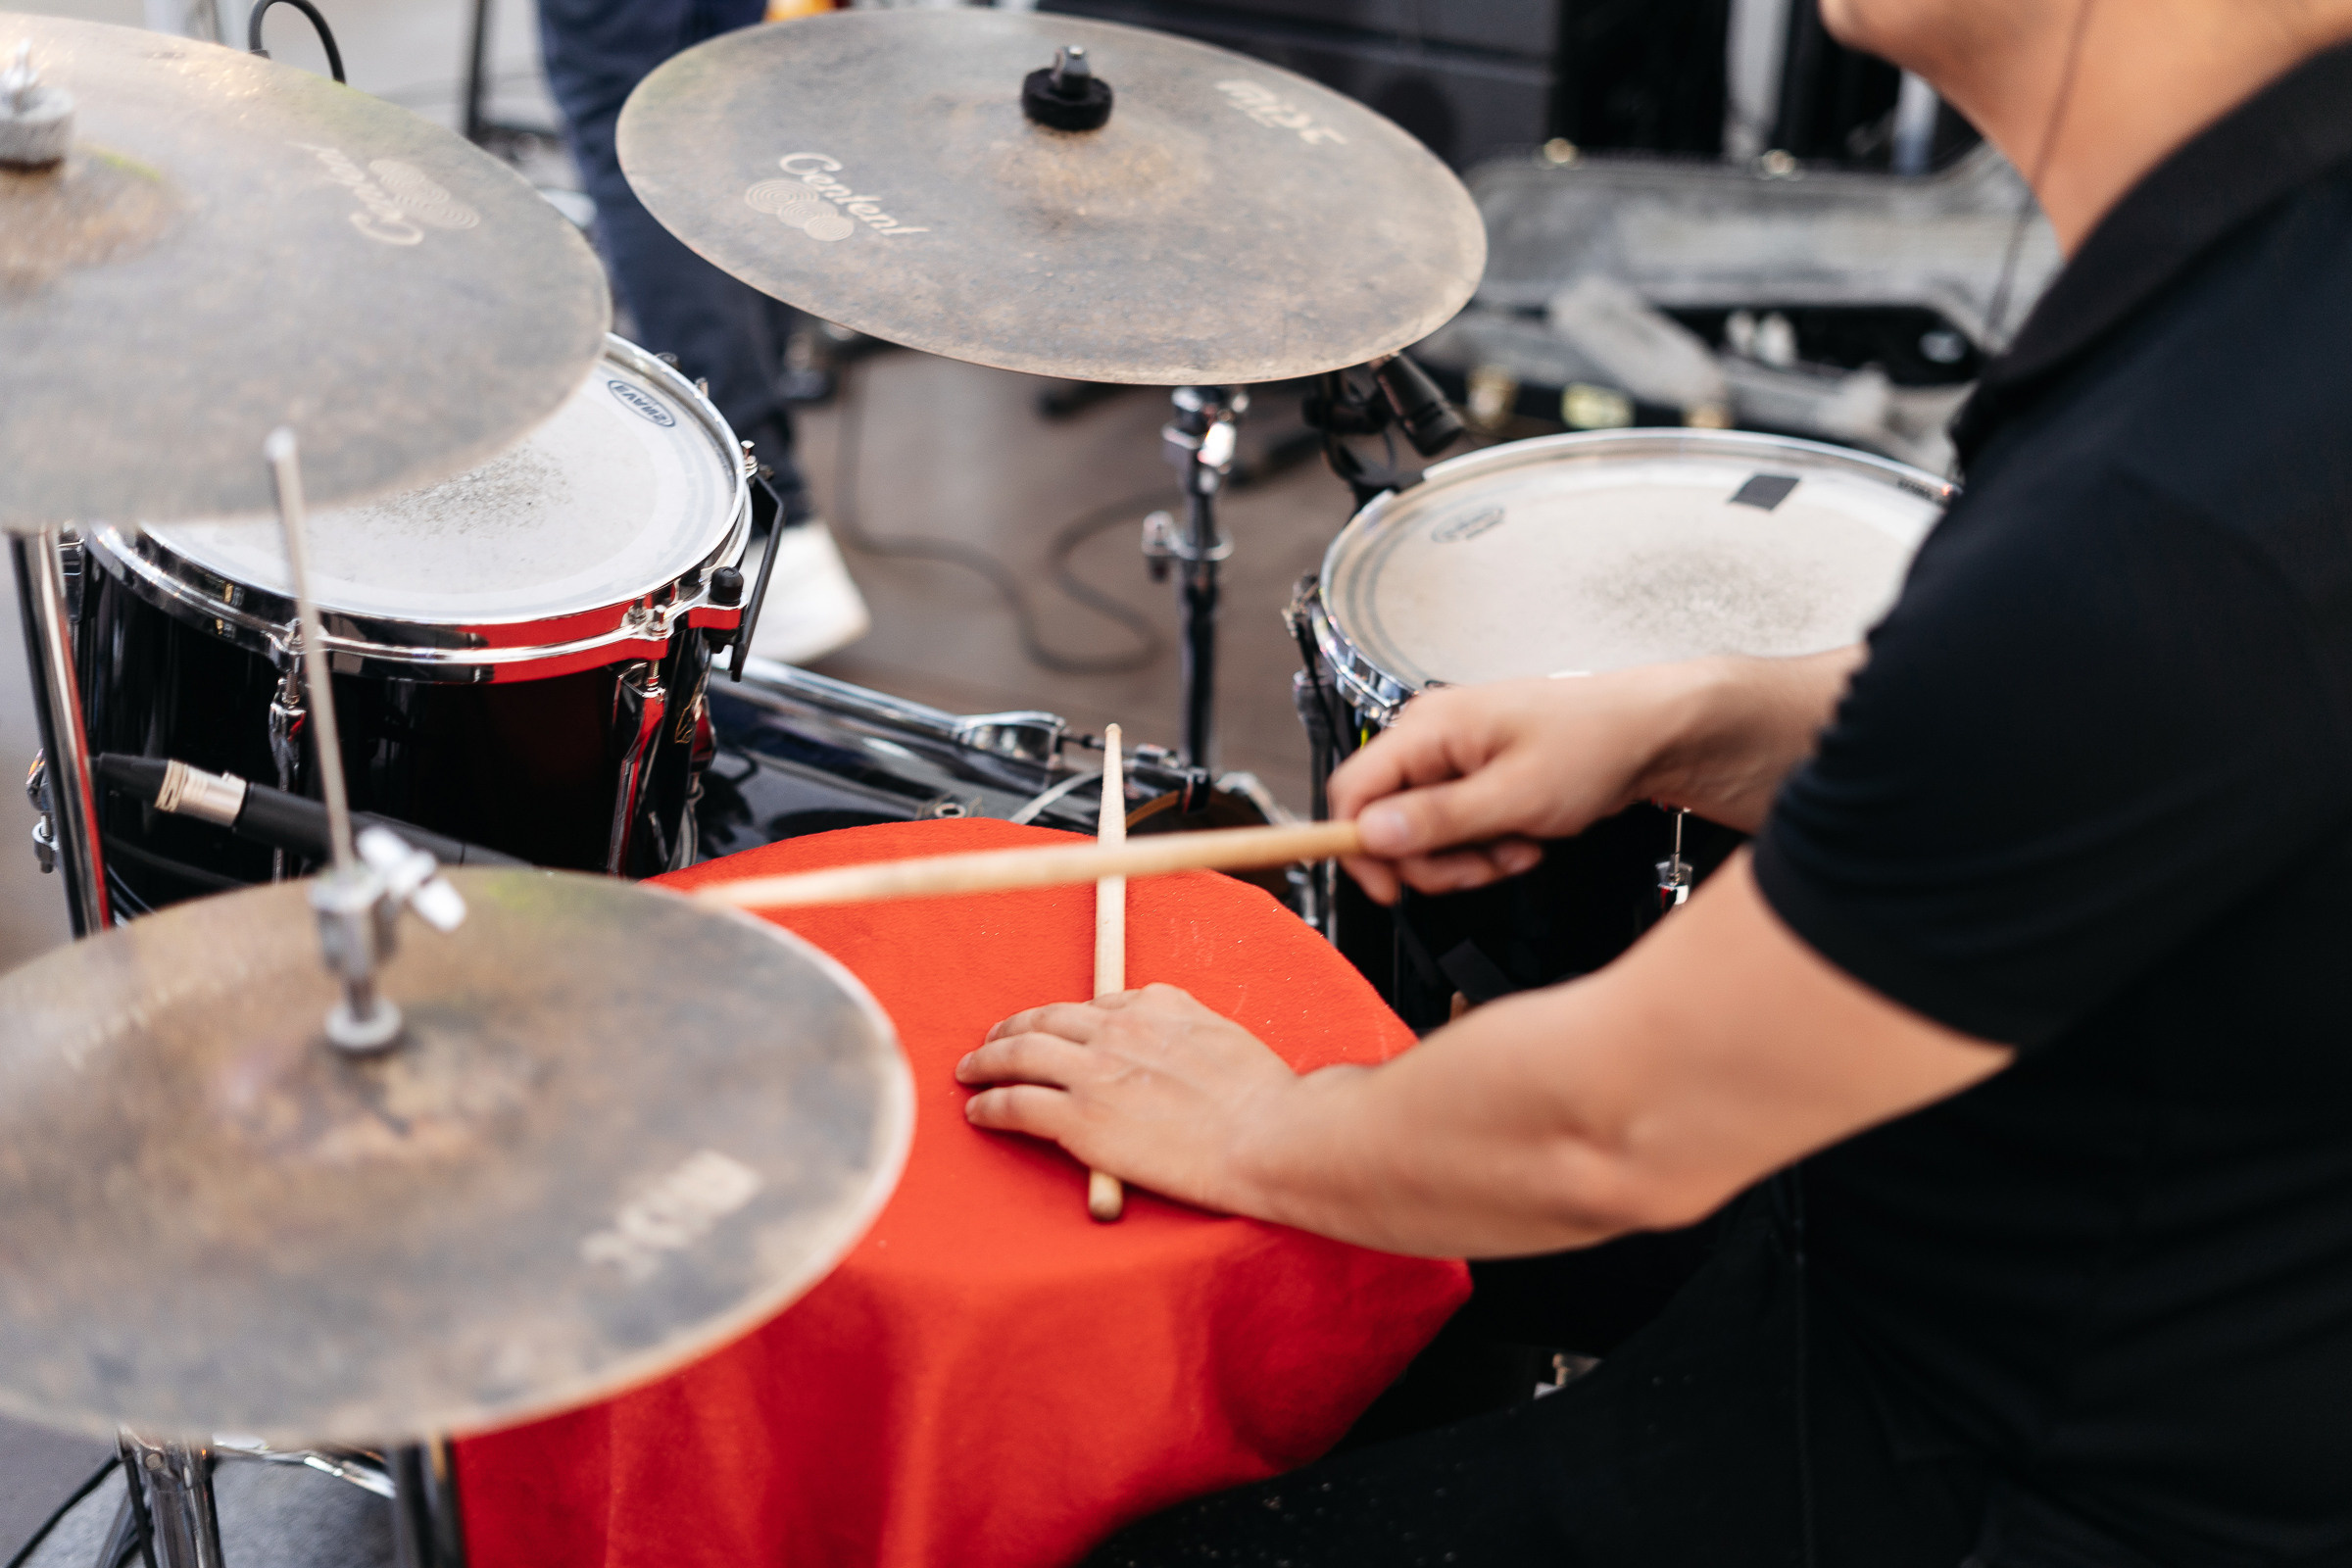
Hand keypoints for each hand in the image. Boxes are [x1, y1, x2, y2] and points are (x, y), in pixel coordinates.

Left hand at [955, 984, 1308, 1214]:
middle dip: (1014, 1027)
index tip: (1057, 1031)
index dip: (1067, 1019)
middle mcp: (1117, 1028)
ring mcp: (1094, 1072)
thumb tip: (1175, 1045)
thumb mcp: (1226, 1039)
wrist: (1267, 1134)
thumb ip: (1188, 1033)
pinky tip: (977, 1110)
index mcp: (1156, 1005)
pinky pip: (1016, 1105)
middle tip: (995, 1039)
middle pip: (1046, 1019)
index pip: (1096, 1004)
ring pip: (1019, 1053)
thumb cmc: (1263, 1099)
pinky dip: (989, 1104)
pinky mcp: (1078, 1118)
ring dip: (987, 1060)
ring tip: (970, 1070)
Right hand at [1328, 670, 1699, 902]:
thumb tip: (1374, 833)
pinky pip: (1452, 826)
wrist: (1648, 734)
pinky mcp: (1471, 776)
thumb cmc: (1596, 743)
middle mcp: (1430, 736)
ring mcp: (1451, 757)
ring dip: (1465, 858)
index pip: (1352, 790)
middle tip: (1480, 869)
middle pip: (1386, 821)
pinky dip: (1483, 846)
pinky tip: (1520, 838)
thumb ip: (1440, 818)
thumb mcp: (1516, 795)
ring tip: (1515, 849)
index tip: (1389, 887)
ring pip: (1421, 832)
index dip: (1359, 845)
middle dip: (1433, 860)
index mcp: (1429, 728)